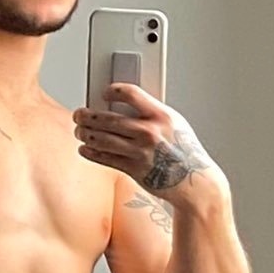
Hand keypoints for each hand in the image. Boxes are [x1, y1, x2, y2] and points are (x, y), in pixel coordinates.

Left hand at [73, 83, 212, 196]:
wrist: (195, 181)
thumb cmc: (184, 151)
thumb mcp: (175, 124)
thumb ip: (151, 113)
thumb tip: (121, 106)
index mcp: (161, 115)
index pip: (131, 94)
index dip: (113, 90)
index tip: (104, 92)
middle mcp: (149, 132)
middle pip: (109, 119)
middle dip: (88, 116)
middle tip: (79, 114)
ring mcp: (140, 152)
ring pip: (103, 140)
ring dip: (86, 134)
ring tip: (80, 131)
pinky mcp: (134, 169)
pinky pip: (106, 159)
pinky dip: (92, 153)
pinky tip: (85, 149)